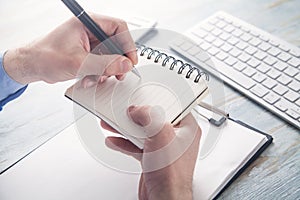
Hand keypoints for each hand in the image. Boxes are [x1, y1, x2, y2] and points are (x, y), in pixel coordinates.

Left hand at [3, 14, 137, 83]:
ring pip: (110, 55)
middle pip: (117, 43)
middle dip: (118, 61)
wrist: (31, 66)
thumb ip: (104, 64)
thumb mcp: (78, 62)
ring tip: (96, 78)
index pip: (118, 27)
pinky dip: (99, 73)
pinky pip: (102, 63)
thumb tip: (125, 64)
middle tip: (119, 73)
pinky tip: (88, 78)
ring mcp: (89, 43)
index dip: (128, 44)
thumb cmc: (45, 56)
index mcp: (88, 23)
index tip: (130, 61)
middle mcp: (90, 31)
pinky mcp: (87, 54)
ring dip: (106, 70)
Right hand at [101, 106, 201, 199]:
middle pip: (154, 118)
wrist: (164, 199)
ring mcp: (163, 148)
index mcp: (187, 128)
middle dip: (136, 114)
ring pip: (143, 131)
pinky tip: (114, 140)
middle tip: (125, 108)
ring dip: (126, 127)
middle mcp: (176, 137)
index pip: (174, 106)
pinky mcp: (152, 157)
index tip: (146, 94)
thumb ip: (148, 116)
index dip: (159, 98)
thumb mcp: (161, 135)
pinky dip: (125, 142)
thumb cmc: (172, 175)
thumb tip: (137, 110)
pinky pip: (137, 144)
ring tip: (113, 122)